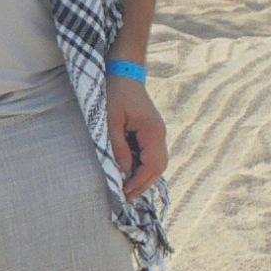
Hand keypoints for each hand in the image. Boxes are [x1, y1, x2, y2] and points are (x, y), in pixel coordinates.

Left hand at [107, 75, 167, 199]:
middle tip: (126, 197)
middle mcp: (159, 134)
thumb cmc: (115, 93)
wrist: (124, 73)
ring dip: (144, 177)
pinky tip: (130, 174)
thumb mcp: (111, 121)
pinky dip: (143, 167)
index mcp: (152, 131)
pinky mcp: (151, 132)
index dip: (139, 182)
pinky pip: (151, 155)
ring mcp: (157, 133)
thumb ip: (118, 146)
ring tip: (128, 190)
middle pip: (159, 167)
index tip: (124, 192)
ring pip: (157, 162)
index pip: (152, 165)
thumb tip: (123, 171)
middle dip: (144, 184)